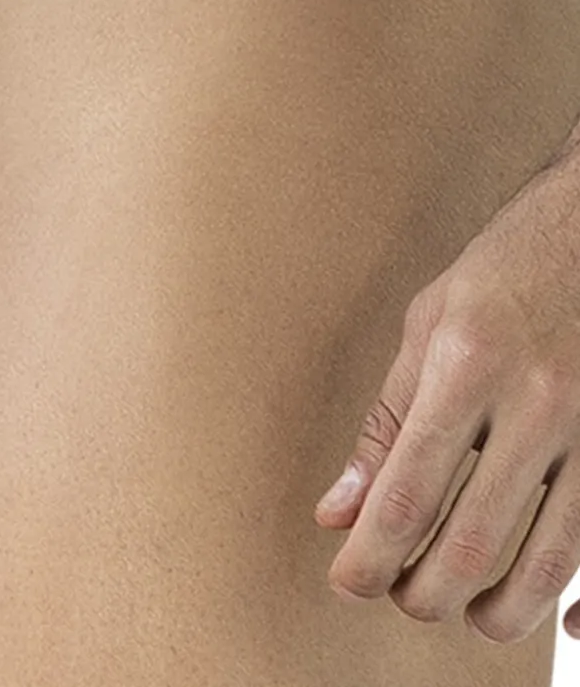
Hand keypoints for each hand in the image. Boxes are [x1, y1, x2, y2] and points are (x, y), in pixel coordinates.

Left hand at [314, 148, 579, 643]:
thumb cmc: (499, 275)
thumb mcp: (426, 329)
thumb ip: (385, 425)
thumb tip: (338, 511)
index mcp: (466, 365)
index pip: (408, 490)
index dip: (371, 554)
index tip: (347, 580)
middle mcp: (535, 402)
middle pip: (474, 540)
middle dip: (425, 592)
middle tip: (401, 595)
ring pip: (548, 559)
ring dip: (498, 610)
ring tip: (462, 611)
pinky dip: (579, 598)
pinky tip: (556, 618)